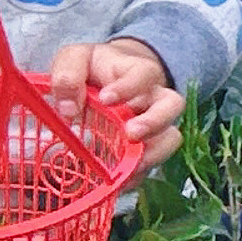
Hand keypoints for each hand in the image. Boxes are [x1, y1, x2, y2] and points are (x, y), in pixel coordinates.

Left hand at [48, 38, 185, 169]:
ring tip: (130, 165)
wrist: (103, 80)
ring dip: (153, 152)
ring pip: (170, 138)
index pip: (145, 74)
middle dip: (154, 122)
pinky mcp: (144, 148)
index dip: (129, 87)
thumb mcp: (75, 58)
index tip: (105, 98)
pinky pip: (149, 165)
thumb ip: (68, 74)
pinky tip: (117, 182)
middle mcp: (153, 98)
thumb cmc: (91, 68)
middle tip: (131, 133)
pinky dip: (136, 176)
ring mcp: (153, 125)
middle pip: (173, 106)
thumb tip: (69, 109)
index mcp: (137, 72)